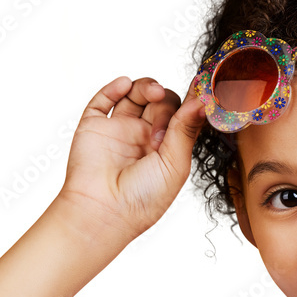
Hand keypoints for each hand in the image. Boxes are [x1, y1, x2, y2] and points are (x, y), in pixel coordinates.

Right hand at [58, 75, 207, 238]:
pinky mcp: (94, 126)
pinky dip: (114, 87)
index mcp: (167, 150)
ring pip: (135, 95)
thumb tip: (202, 101)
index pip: (181, 116)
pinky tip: (125, 84)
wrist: (104, 212)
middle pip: (161, 102)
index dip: (189, 102)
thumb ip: (186, 130)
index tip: (200, 86)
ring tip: (153, 94)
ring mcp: (119, 130)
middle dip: (166, 103)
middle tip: (162, 127)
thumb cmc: (143, 199)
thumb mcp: (175, 165)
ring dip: (147, 87)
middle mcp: (144, 138)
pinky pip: (104, 100)